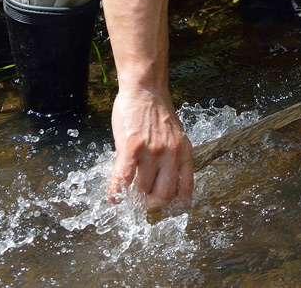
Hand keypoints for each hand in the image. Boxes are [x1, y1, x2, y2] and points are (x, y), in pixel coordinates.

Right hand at [107, 86, 193, 211]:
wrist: (145, 89)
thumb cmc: (158, 113)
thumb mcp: (175, 136)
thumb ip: (172, 158)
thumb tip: (162, 184)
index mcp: (185, 152)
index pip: (186, 188)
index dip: (175, 205)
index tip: (166, 210)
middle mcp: (172, 154)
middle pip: (163, 195)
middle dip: (151, 205)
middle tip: (141, 203)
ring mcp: (152, 151)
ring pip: (141, 189)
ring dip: (131, 195)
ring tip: (126, 192)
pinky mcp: (131, 147)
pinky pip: (123, 179)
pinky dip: (117, 193)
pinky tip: (114, 197)